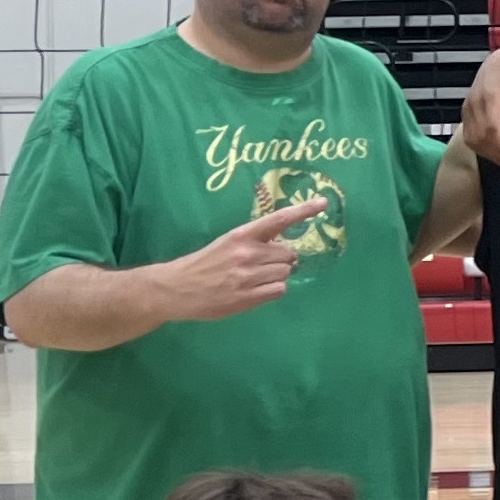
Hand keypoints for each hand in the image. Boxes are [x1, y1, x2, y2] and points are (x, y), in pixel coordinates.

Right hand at [153, 204, 312, 322]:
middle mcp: (247, 253)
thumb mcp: (226, 244)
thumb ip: (253, 242)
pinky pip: (279, 290)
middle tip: (263, 265)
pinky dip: (273, 290)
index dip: (302, 211)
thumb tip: (284, 250)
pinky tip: (256, 290)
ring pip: (285, 273)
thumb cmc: (203, 264)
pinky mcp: (248, 297)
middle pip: (288, 254)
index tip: (323, 203)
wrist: (176, 288)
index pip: (278, 219)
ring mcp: (248, 276)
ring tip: (255, 279)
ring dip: (277, 275)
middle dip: (281, 259)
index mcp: (240, 235)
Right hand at [461, 46, 499, 170]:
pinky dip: (479, 146)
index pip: (491, 127)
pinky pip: (468, 133)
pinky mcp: (465, 110)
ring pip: (472, 137)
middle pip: (480, 135)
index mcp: (490, 96)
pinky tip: (492, 152)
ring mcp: (467, 107)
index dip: (499, 146)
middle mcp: (474, 102)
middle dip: (495, 154)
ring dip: (486, 153)